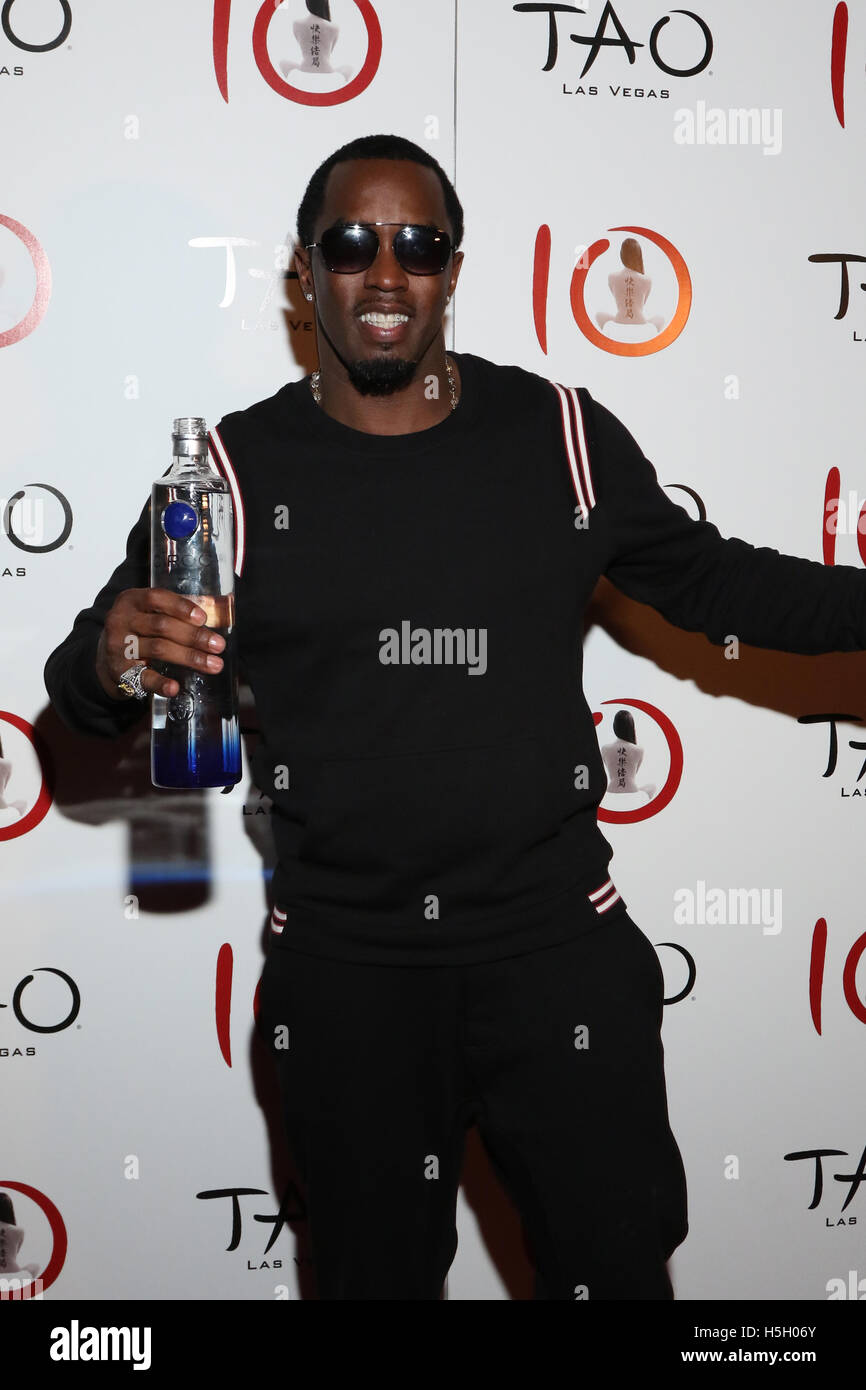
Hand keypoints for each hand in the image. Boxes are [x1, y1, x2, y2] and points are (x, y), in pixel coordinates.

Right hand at [95, 588, 225, 699]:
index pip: (156, 598)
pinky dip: (160, 683)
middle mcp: (121, 620)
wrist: (105, 658)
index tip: (203, 618)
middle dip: (194, 636)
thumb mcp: (149, 613)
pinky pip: (143, 677)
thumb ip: (176, 611)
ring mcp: (118, 646)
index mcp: (131, 600)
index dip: (180, 607)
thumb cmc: (138, 631)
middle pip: (162, 626)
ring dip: (189, 657)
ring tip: (214, 664)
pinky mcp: (119, 671)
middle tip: (218, 645)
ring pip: (158, 649)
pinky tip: (174, 687)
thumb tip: (220, 610)